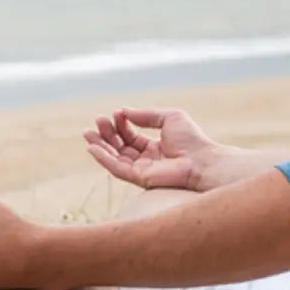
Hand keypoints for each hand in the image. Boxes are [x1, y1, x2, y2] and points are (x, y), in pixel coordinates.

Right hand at [83, 107, 219, 191]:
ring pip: (115, 157)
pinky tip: (93, 148)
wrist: (202, 160)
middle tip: (98, 120)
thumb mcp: (169, 118)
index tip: (116, 112)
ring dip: (101, 145)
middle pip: (120, 146)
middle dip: (107, 133)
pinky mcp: (139, 178)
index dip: (122, 124)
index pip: (131, 135)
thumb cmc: (191, 139)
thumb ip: (146, 115)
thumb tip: (124, 111)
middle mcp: (146, 160)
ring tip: (88, 133)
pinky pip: (116, 169)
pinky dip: (103, 159)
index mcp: (155, 147)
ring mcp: (142, 170)